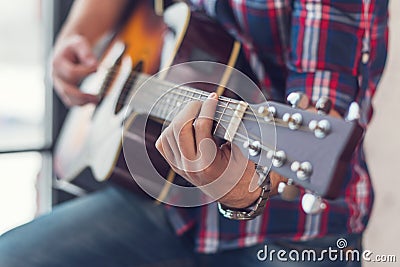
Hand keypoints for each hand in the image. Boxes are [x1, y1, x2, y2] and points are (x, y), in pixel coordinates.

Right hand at [52, 35, 99, 106]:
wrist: (66, 49)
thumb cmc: (73, 47)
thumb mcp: (79, 43)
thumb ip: (86, 52)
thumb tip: (94, 64)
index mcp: (58, 63)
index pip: (72, 73)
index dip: (85, 72)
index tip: (97, 67)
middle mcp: (56, 76)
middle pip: (66, 90)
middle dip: (82, 96)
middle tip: (97, 97)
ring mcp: (59, 84)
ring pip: (68, 99)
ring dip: (82, 102)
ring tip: (96, 101)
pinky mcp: (64, 90)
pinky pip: (70, 101)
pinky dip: (81, 103)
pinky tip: (92, 101)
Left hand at [155, 93, 286, 208]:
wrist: (231, 190)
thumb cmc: (239, 170)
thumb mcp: (240, 151)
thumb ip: (231, 132)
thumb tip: (224, 108)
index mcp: (208, 163)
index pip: (201, 126)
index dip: (207, 107)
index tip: (213, 97)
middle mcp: (190, 165)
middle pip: (180, 127)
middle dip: (190, 109)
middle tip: (202, 103)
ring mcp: (179, 166)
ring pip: (169, 133)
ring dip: (180, 117)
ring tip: (194, 112)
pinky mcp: (174, 165)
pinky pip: (162, 143)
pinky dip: (170, 130)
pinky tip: (183, 126)